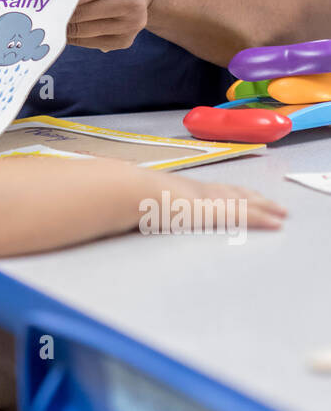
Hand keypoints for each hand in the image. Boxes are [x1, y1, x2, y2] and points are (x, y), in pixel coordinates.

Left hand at [45, 0, 159, 51]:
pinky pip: (87, 42)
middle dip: (61, 9)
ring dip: (67, 22)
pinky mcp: (126, 40)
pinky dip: (76, 33)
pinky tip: (80, 20)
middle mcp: (133, 2)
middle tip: (53, 2)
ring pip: (81, 31)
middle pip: (79, 13)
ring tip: (67, 9)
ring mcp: (132, 24)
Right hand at [138, 170, 285, 234]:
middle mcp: (198, 189)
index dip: (232, 191)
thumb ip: (143, 208)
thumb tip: (132, 215)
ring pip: (245, 202)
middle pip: (234, 192)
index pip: (213, 189)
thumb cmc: (128, 198)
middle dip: (255, 198)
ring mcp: (207, 198)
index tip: (245, 193)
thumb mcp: (138, 203)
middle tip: (273, 203)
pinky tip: (276, 223)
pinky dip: (263, 218)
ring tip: (281, 212)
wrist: (130, 192)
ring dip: (265, 207)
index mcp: (182, 188)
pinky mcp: (215, 211)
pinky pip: (246, 215)